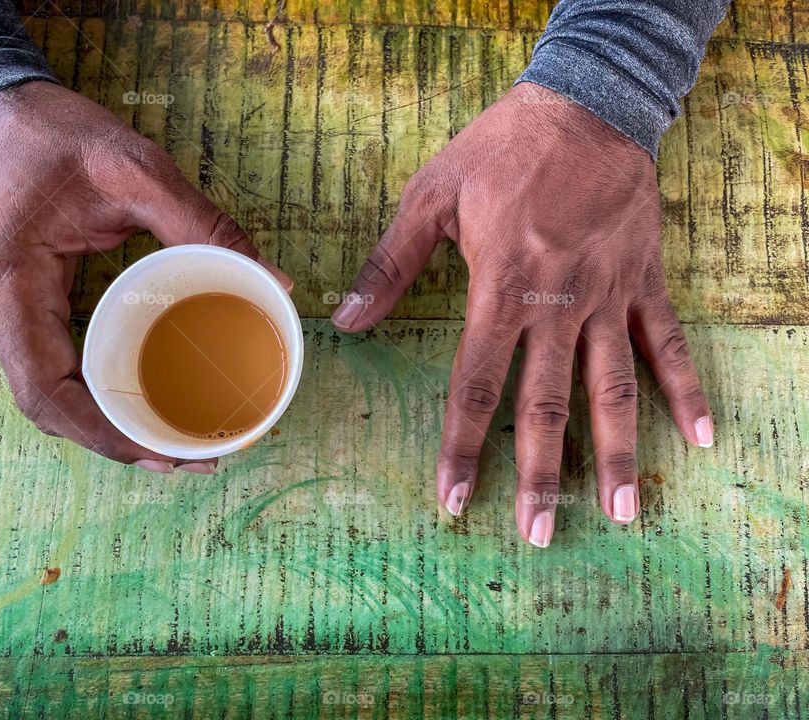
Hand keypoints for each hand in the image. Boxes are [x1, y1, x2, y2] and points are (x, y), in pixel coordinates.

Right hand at [0, 81, 289, 473]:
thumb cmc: (55, 134)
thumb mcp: (136, 169)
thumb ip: (205, 224)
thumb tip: (274, 282)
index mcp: (9, 285)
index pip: (48, 392)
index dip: (106, 435)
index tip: (167, 452)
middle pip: (49, 407)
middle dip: (117, 441)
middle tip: (191, 454)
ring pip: (48, 395)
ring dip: (106, 425)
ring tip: (173, 440)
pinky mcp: (10, 310)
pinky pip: (49, 369)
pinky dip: (93, 395)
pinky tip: (138, 402)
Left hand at [332, 82, 712, 546]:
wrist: (585, 105)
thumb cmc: (502, 149)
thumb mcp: (431, 196)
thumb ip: (390, 264)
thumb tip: (346, 319)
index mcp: (501, 289)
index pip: (476, 385)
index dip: (463, 445)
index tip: (455, 498)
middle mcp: (557, 306)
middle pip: (547, 405)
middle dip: (540, 475)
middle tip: (537, 535)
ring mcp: (606, 297)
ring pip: (612, 388)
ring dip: (619, 453)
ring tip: (623, 513)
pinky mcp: (642, 280)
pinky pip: (666, 341)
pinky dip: (685, 387)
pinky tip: (700, 434)